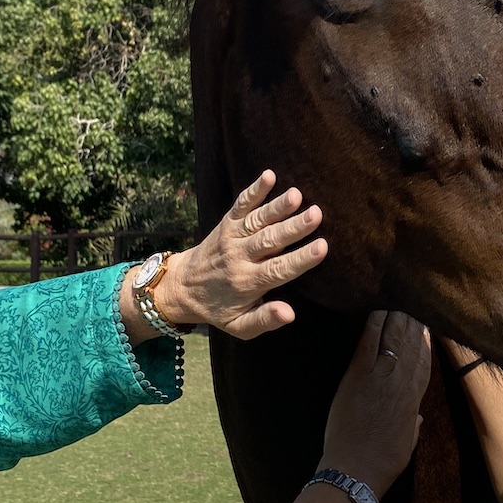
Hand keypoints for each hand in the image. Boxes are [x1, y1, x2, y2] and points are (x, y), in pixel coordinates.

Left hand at [158, 171, 326, 338]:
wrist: (180, 286)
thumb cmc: (218, 308)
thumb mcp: (239, 326)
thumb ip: (264, 320)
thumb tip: (290, 314)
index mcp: (247, 283)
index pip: (278, 270)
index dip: (301, 259)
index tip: (322, 247)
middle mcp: (240, 257)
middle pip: (270, 240)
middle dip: (294, 227)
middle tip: (317, 214)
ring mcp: (232, 237)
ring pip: (258, 220)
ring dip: (277, 207)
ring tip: (297, 195)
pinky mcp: (227, 223)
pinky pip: (241, 204)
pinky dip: (254, 190)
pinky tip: (269, 176)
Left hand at [318, 311, 431, 493]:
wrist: (356, 470)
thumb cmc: (382, 461)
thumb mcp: (407, 442)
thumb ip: (412, 423)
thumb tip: (416, 416)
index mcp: (414, 399)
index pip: (424, 362)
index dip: (426, 341)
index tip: (426, 325)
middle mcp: (402, 383)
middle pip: (412, 345)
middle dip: (414, 322)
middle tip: (413, 301)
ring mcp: (380, 376)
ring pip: (394, 339)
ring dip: (397, 317)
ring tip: (398, 299)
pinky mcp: (357, 375)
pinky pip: (368, 342)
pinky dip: (373, 324)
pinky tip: (377, 309)